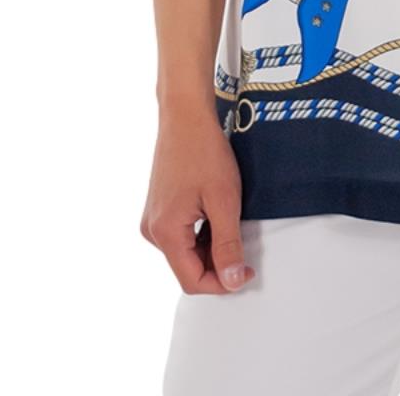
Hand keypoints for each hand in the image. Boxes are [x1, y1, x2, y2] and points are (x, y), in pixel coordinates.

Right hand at [139, 109, 254, 293]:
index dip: (222, 283)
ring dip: (210, 247)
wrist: (186, 115)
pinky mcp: (159, 208)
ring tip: (231, 221)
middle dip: (217, 264)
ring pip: (185, 251)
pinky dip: (201, 233)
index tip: (247, 271)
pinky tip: (217, 214)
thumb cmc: (205, 152)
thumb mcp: (224, 200)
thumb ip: (228, 244)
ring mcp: (153, 218)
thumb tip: (232, 282)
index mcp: (164, 233)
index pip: (192, 281)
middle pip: (187, 267)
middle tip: (244, 244)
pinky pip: (181, 234)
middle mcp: (152, 230)